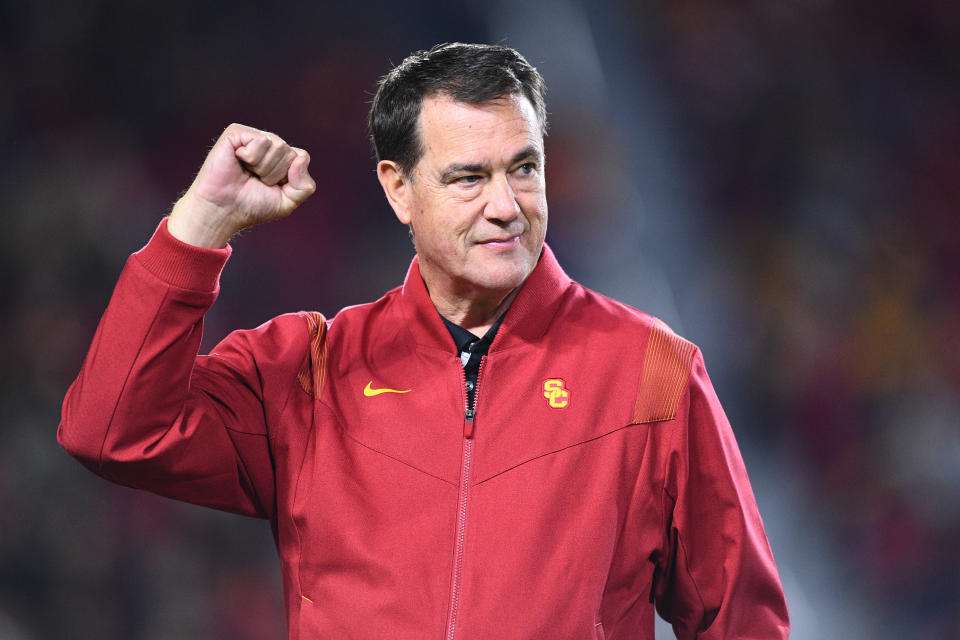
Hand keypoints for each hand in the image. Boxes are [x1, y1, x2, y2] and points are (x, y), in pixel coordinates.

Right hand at [168, 124, 315, 247]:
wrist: (224, 210)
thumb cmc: (252, 206)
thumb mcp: (288, 202)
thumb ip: (305, 185)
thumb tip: (301, 157)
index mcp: (281, 157)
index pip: (301, 157)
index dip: (289, 177)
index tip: (271, 186)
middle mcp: (268, 144)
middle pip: (290, 153)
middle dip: (275, 174)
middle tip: (256, 180)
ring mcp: (252, 137)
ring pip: (278, 146)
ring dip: (263, 168)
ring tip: (247, 172)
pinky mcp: (236, 133)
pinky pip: (262, 141)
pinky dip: (252, 158)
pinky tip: (238, 161)